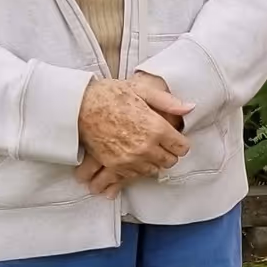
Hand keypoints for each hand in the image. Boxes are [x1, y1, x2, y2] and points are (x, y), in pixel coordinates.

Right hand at [75, 75, 187, 191]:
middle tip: (159, 143)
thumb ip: (168, 101)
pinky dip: (134, 169)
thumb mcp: (141, 90)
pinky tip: (131, 157)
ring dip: (151, 161)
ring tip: (143, 148)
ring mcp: (129, 159)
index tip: (173, 138)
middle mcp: (145, 147)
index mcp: (156, 128)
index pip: (182, 148)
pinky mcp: (114, 166)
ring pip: (152, 170)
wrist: (77, 106)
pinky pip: (133, 176)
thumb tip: (189, 108)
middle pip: (169, 162)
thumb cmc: (109, 95)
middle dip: (167, 153)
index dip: (179, 142)